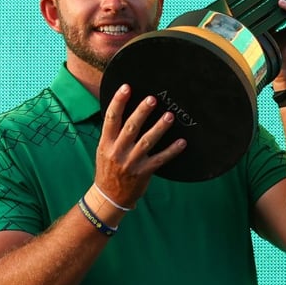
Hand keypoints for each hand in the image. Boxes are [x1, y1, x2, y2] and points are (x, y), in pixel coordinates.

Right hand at [94, 84, 185, 205]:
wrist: (109, 197)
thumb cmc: (108, 169)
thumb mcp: (103, 150)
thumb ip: (113, 133)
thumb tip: (125, 110)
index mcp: (106, 143)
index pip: (111, 118)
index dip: (118, 102)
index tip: (126, 87)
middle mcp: (118, 151)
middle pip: (130, 127)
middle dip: (141, 112)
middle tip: (152, 99)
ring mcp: (131, 163)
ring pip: (146, 142)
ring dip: (159, 128)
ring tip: (169, 116)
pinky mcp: (144, 172)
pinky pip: (160, 160)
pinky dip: (172, 151)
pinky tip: (182, 142)